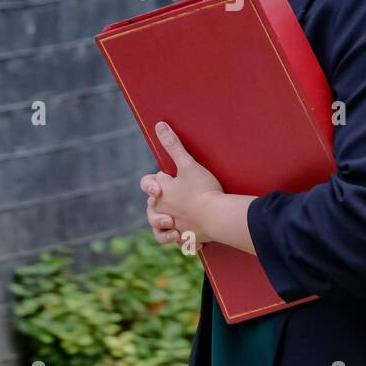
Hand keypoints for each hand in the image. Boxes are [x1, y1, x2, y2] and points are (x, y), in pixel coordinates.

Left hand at [140, 121, 224, 251]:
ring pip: (158, 226)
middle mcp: (163, 210)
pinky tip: (181, 234)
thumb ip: (173, 144)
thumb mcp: (187, 163)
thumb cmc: (202, 189)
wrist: (216, 217)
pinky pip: (175, 241)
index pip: (149, 183)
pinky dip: (176, 238)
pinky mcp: (186, 238)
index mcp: (162, 192)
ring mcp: (174, 226)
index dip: (156, 179)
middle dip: (158, 199)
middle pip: (152, 205)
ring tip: (170, 218)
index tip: (168, 177)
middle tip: (173, 194)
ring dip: (161, 221)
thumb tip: (159, 124)